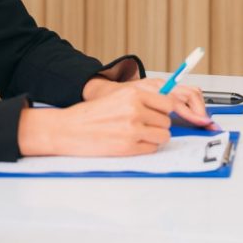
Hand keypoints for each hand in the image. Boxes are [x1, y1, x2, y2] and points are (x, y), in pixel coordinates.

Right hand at [18, 81, 212, 156]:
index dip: (169, 111)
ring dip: (153, 138)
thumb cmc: (92, 114)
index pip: (169, 102)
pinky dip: (145, 148)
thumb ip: (143, 99)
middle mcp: (135, 109)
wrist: (67, 129)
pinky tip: (129, 144)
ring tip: (135, 135)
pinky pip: (151, 148)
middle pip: (167, 120)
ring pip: (163, 136)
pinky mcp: (128, 146)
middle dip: (158, 125)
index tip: (175, 115)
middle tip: (142, 126)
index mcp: (134, 93)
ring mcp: (132, 128)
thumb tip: (171, 105)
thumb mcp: (119, 97)